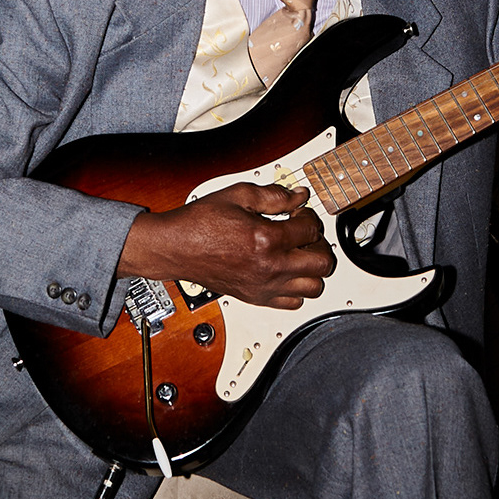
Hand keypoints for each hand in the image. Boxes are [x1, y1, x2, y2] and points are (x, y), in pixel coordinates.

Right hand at [117, 182, 335, 309]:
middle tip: (305, 235)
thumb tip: (298, 196)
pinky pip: (294, 303)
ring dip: (312, 269)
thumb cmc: (200, 223)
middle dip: (319, 244)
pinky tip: (286, 272)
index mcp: (266, 239)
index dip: (309, 216)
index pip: (311, 230)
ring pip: (314, 287)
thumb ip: (273, 195)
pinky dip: (297, 289)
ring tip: (298, 254)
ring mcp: (264, 287)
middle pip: (322, 263)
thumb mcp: (238, 196)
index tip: (299, 213)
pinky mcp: (257, 298)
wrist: (176, 247)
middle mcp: (269, 268)